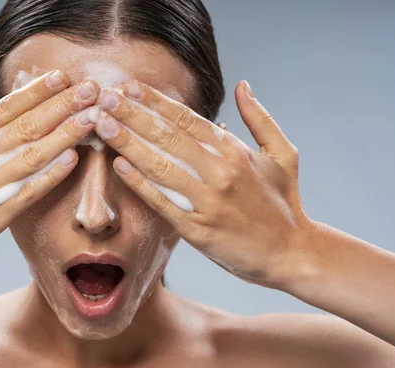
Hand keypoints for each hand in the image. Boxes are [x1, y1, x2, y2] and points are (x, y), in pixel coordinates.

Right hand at [0, 69, 98, 282]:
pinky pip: (26, 193)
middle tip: (91, 90)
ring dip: (65, 135)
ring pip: (31, 155)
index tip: (62, 78)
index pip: (4, 108)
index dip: (36, 91)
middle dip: (62, 106)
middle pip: (25, 125)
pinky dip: (50, 176)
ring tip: (93, 118)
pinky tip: (72, 161)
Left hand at [93, 80, 312, 286]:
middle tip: (104, 99)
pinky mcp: (198, 230)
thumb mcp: (282, 154)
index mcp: (236, 151)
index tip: (129, 87)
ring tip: (102, 125)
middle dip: (132, 115)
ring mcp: (208, 201)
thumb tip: (242, 86)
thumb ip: (260, 118)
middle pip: (167, 136)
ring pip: (160, 166)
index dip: (155, 101)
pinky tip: (119, 166)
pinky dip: (140, 183)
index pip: (187, 119)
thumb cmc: (284, 202)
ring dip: (128, 143)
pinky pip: (162, 202)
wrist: (292, 253)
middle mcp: (220, 172)